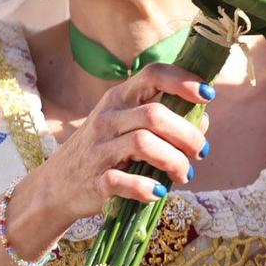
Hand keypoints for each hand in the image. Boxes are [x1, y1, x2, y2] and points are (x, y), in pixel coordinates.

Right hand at [21, 64, 212, 228]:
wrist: (57, 185)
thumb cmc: (105, 151)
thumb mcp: (129, 126)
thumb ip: (167, 120)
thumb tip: (204, 119)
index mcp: (119, 98)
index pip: (152, 74)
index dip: (183, 81)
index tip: (208, 94)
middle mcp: (108, 119)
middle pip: (155, 115)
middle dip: (188, 134)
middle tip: (200, 152)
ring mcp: (99, 149)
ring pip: (143, 144)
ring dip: (175, 161)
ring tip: (184, 174)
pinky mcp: (95, 181)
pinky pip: (122, 180)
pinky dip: (146, 187)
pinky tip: (158, 192)